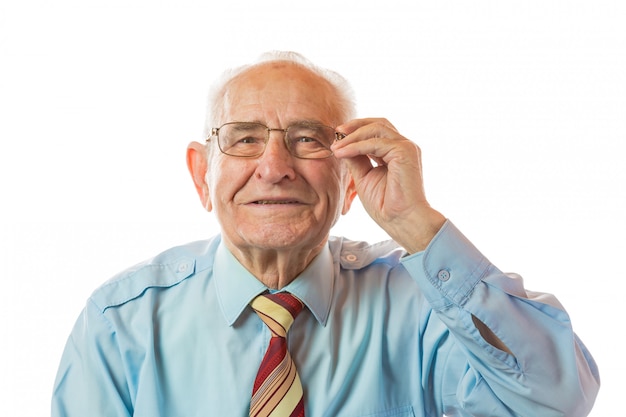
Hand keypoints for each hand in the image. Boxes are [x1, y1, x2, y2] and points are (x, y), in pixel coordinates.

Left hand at [331, 118, 445, 252]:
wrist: (401, 220)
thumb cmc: (385, 205)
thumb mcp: (364, 177)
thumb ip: (355, 159)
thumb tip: (341, 144)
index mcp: (396, 152)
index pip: (376, 131)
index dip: (356, 131)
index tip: (337, 138)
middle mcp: (403, 146)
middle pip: (378, 123)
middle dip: (355, 126)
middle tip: (336, 132)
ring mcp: (406, 147)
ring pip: (376, 129)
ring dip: (353, 135)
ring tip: (336, 146)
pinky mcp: (405, 151)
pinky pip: (375, 142)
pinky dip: (356, 146)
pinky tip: (343, 153)